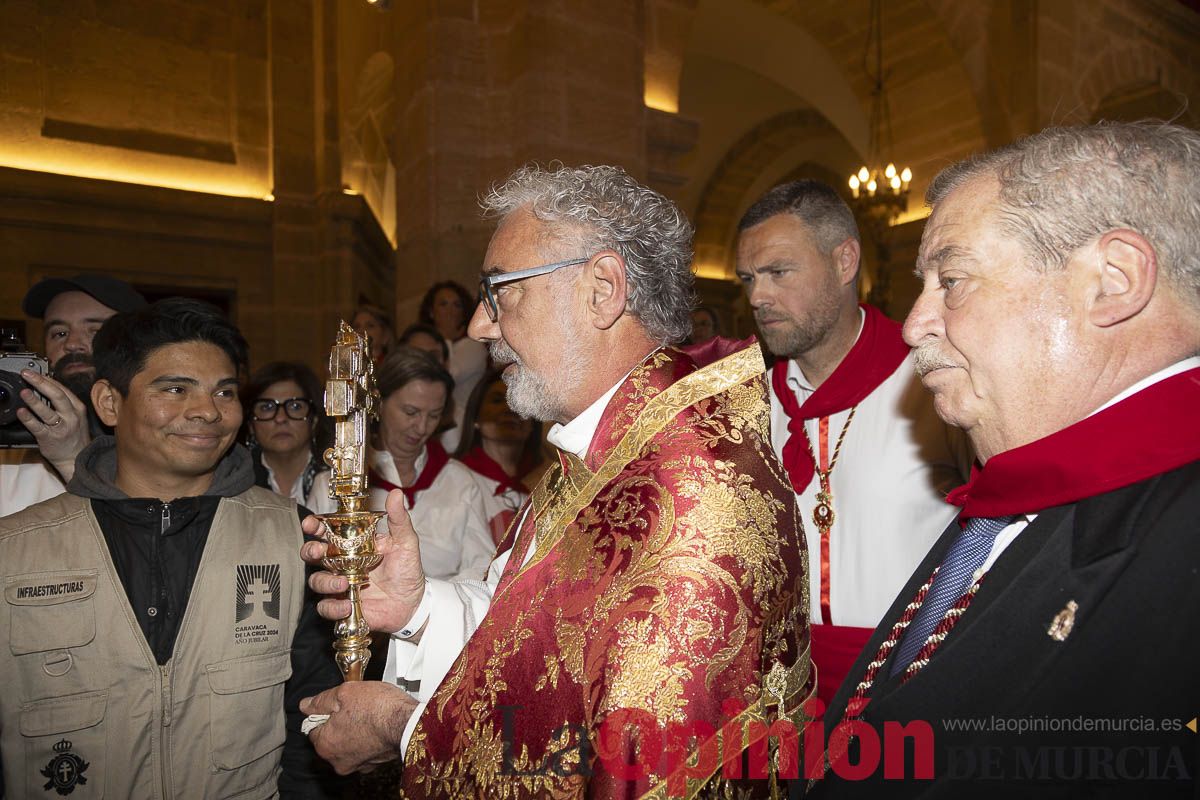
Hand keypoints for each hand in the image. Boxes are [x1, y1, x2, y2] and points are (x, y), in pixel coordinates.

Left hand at [16, 370, 89, 481]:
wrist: (76, 458)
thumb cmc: (73, 436)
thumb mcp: (75, 417)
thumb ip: (63, 404)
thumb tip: (46, 387)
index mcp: (77, 409)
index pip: (63, 390)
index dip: (48, 379)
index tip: (35, 372)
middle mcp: (71, 417)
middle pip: (57, 396)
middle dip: (41, 383)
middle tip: (27, 375)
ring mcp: (61, 428)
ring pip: (48, 412)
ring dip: (34, 401)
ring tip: (24, 392)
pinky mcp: (50, 438)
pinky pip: (38, 427)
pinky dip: (29, 419)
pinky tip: (22, 412)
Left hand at [300, 682, 417, 774]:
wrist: (408, 721)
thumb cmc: (378, 707)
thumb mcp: (343, 693)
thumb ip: (320, 700)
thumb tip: (306, 704)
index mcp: (325, 745)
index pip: (313, 728)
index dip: (324, 712)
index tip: (337, 703)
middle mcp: (338, 760)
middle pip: (331, 737)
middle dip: (340, 722)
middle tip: (354, 706)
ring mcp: (358, 765)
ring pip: (349, 743)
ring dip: (355, 730)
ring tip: (369, 714)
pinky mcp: (375, 764)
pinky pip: (365, 748)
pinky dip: (369, 738)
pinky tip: (378, 724)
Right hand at [301, 489, 425, 633]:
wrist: (413, 603)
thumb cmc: (407, 570)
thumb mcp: (405, 543)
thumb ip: (398, 520)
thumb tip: (396, 494)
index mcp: (353, 544)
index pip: (328, 531)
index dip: (315, 526)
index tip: (310, 523)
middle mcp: (342, 562)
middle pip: (313, 554)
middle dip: (310, 551)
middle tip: (318, 552)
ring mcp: (340, 584)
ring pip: (317, 580)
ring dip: (326, 582)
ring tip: (345, 584)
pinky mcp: (342, 604)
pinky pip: (326, 607)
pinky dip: (333, 607)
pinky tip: (347, 605)